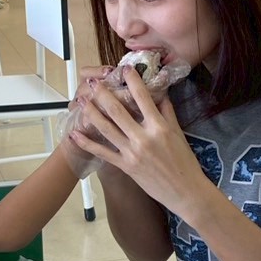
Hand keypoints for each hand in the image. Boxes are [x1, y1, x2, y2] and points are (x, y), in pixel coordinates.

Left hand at [69, 68, 206, 219]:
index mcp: (159, 126)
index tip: (125, 69)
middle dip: (103, 94)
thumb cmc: (185, 162)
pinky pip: (103, 153)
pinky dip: (87, 143)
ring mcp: (132, 153)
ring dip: (91, 113)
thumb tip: (160, 93)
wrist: (185, 192)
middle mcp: (144, 137)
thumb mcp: (178, 133)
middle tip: (92, 83)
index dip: (132, 81)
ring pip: (107, 129)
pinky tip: (75, 134)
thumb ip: (167, 112)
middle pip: (118, 111)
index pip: (143, 97)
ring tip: (81, 100)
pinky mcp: (126, 166)